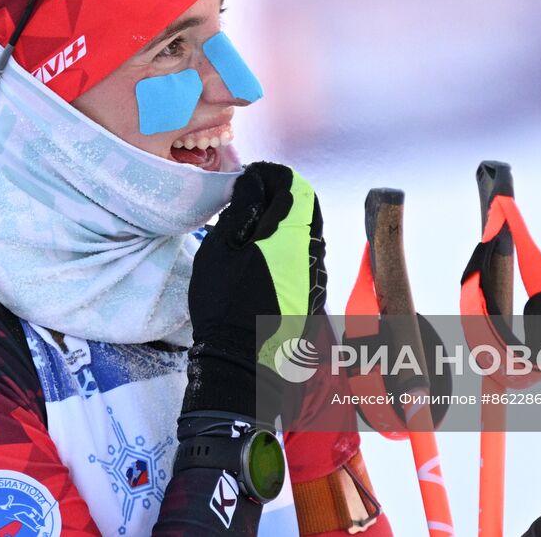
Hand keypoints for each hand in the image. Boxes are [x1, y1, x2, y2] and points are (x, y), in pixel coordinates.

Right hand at [183, 162, 327, 416]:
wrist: (243, 365)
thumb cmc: (226, 305)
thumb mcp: (221, 249)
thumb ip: (242, 209)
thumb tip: (253, 182)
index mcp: (293, 234)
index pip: (296, 184)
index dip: (270, 175)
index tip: (246, 180)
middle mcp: (315, 251)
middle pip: (306, 205)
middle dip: (278, 195)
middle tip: (246, 201)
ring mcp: (319, 275)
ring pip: (307, 231)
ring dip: (283, 221)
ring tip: (249, 230)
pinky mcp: (315, 294)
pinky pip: (307, 256)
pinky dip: (287, 245)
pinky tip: (262, 258)